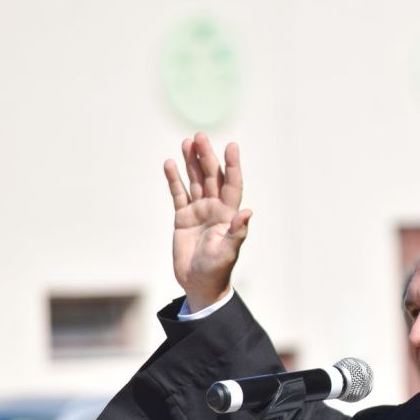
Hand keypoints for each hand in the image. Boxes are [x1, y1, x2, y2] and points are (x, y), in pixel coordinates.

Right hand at [164, 132, 252, 311]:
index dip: (232, 165)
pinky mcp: (183, 218)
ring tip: (187, 142)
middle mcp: (215, 209)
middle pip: (211, 177)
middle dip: (206, 157)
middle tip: (200, 136)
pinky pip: (178, 194)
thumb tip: (248, 211)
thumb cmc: (217, 269)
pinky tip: (171, 164)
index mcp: (228, 214)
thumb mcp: (228, 251)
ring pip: (195, 181)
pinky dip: (174, 180)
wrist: (199, 284)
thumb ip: (237, 231)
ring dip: (191, 163)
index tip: (232, 146)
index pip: (232, 184)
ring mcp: (199, 212)